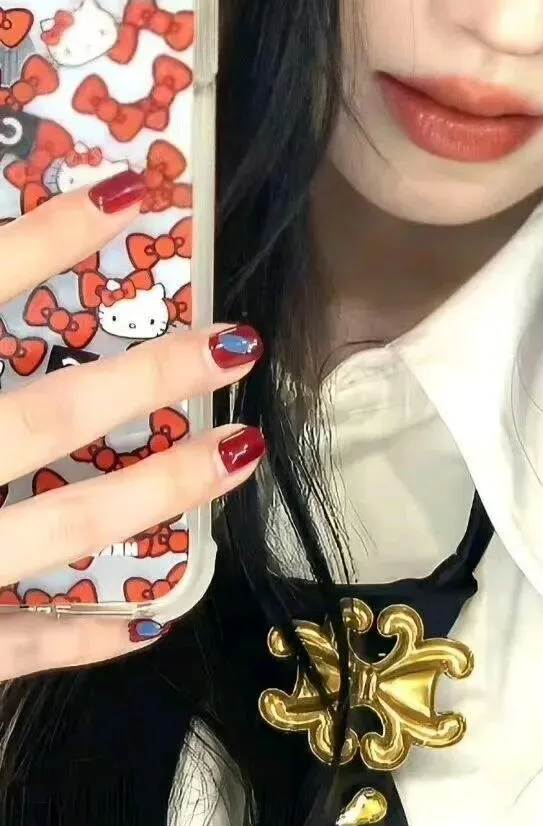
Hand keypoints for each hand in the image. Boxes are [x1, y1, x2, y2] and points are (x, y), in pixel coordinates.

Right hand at [0, 169, 264, 677]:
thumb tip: (27, 182)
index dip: (49, 238)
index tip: (137, 193)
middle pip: (46, 416)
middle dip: (147, 378)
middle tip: (234, 344)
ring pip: (62, 528)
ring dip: (156, 492)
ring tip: (236, 453)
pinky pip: (23, 643)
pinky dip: (89, 632)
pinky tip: (151, 620)